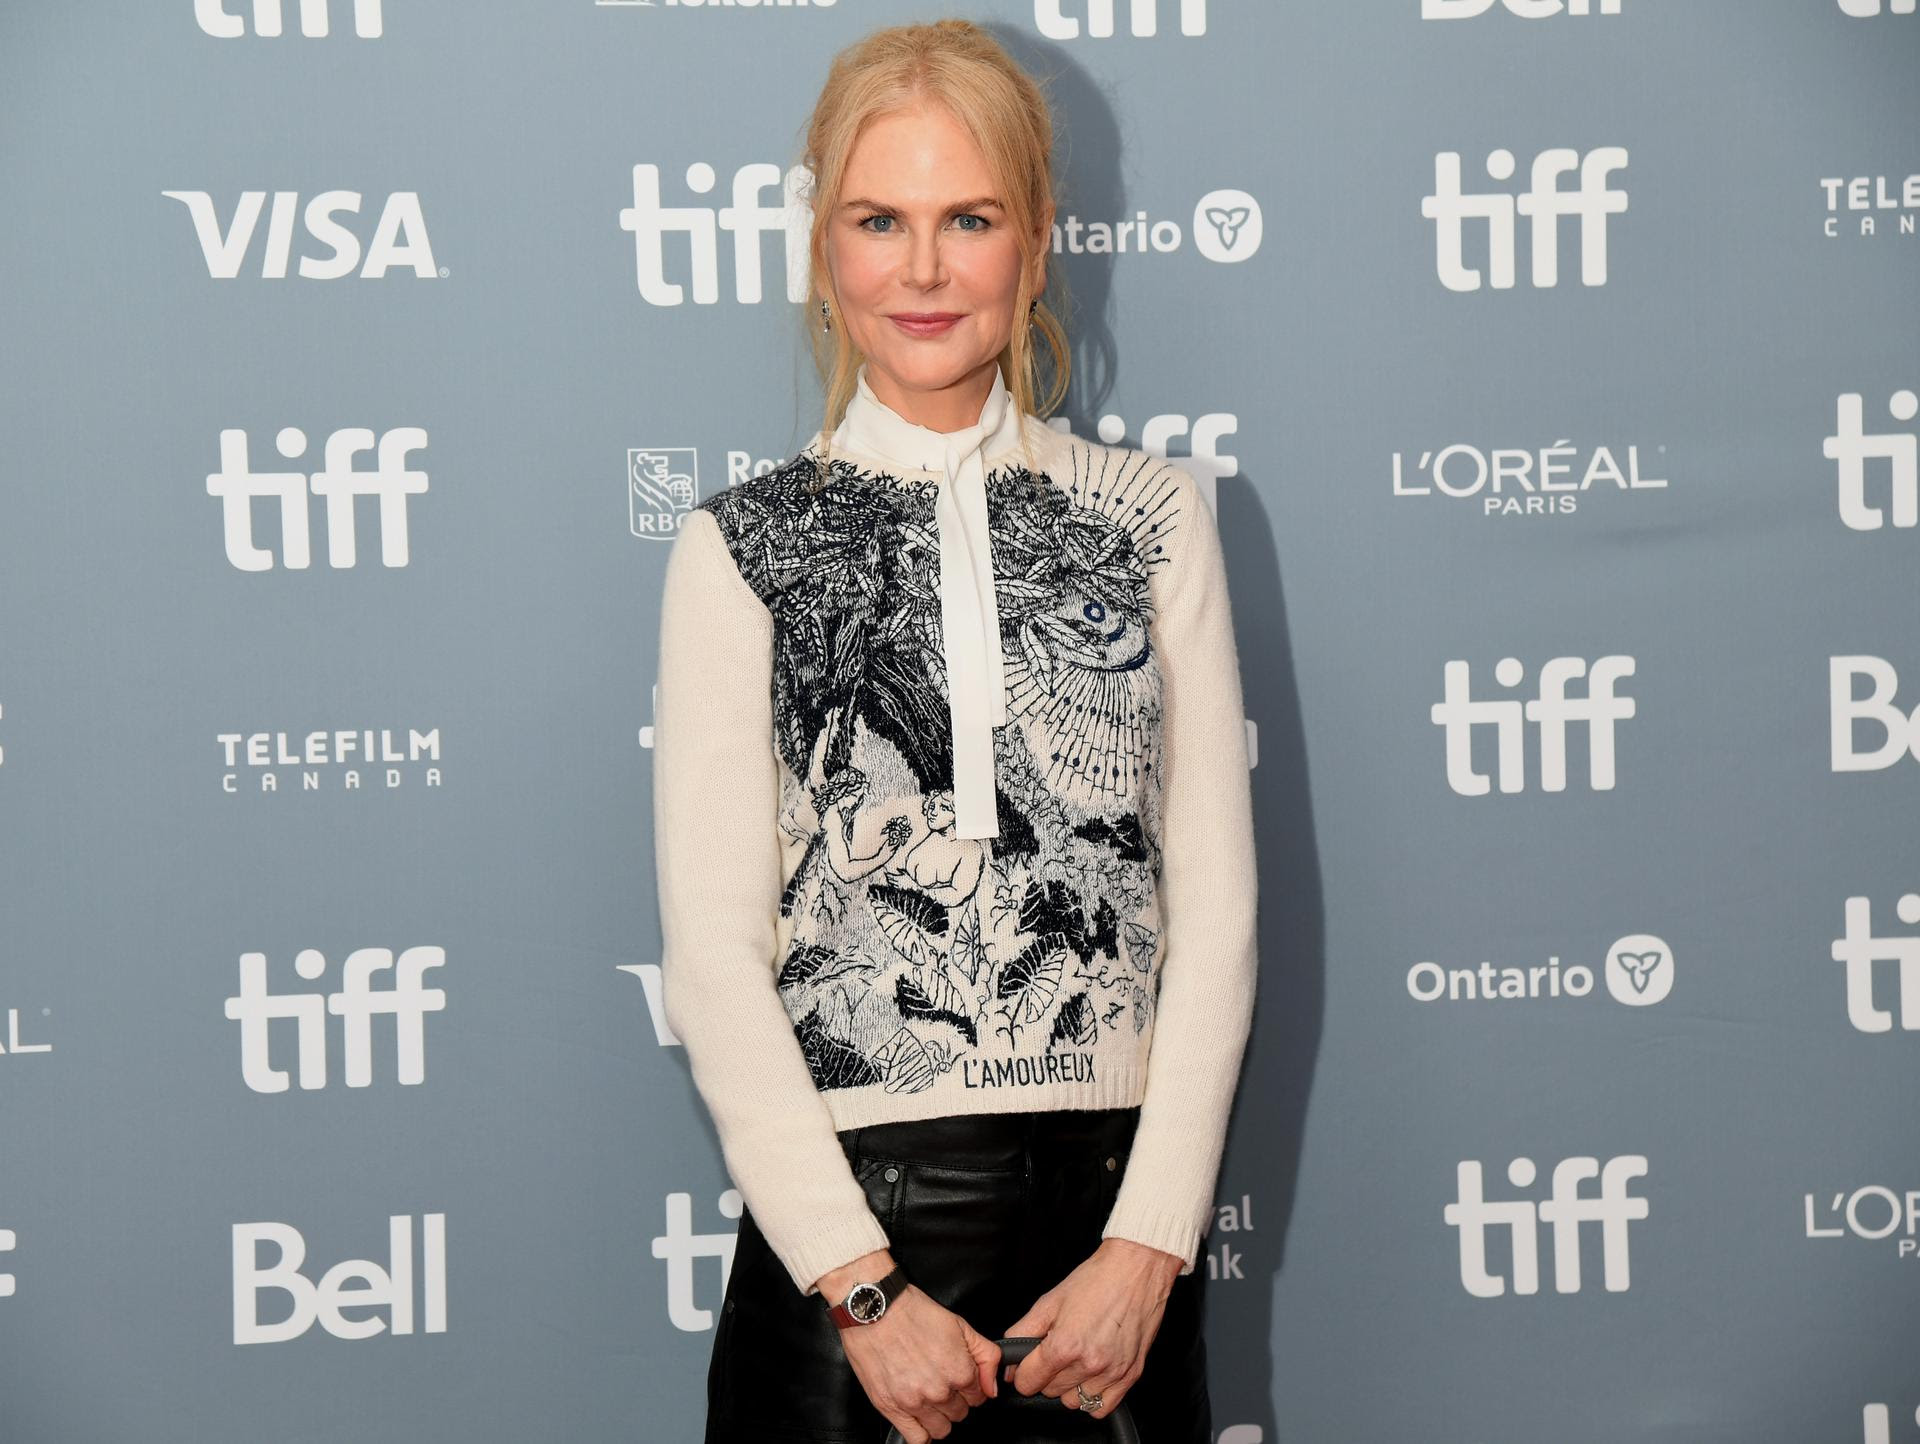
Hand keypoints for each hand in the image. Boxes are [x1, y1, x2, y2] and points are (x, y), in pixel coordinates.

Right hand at [819, 1252, 999, 1442]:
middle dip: (955, 1399)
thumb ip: (986, 1355)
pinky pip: (917, 1439)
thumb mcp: (959, 1325)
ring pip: (942, 1429)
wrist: (874, 1310)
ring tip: (928, 1397)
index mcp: (960, 1371)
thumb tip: (993, 1385)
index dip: (971, 1386)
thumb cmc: (912, 1312)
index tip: (959, 1377)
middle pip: (961, 1413)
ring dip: (940, 1417)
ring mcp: (915, 1403)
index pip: (979, 1397)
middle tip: (941, 1381)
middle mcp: (939, 1391)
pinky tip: (918, 1417)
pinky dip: (921, 1433)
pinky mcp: (892, 1409)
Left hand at [999, 1237, 1184, 1420]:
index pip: (1028, 1383)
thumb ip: (1022, 1333)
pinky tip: (1091, 1376)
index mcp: (1065, 1344)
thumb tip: (1010, 1363)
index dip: (1023, 1373)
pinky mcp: (1131, 1376)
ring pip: (1074, 1402)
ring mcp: (1112, 1372)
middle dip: (1046, 1376)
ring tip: (1076, 1361)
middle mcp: (1089, 1363)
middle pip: (1049, 1392)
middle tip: (1056, 1353)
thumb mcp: (1049, 1301)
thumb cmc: (1095, 1281)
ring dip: (1069, 1387)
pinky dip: (1093, 1397)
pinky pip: (1102, 1408)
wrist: (1136, 1270)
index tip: (1028, 1365)